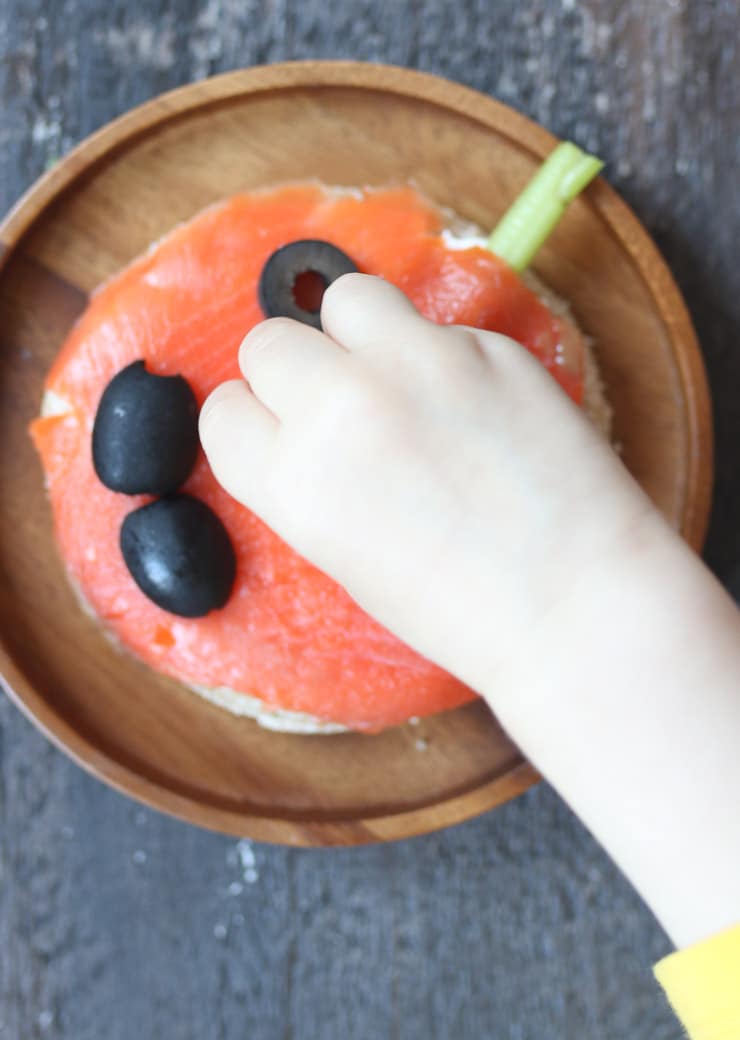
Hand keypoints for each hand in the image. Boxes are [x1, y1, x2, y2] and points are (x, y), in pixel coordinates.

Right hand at [200, 274, 650, 695]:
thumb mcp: (345, 557)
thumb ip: (308, 479)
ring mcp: (418, 364)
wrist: (573, 603)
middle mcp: (343, 408)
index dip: (256, 423)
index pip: (222, 411)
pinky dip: (439, 353)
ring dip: (357, 331)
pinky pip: (433, 323)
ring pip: (345, 297)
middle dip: (297, 372)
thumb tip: (300, 423)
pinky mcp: (487, 345)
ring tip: (394, 375)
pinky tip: (473, 404)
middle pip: (269, 342)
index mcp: (294, 482)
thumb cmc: (460, 608)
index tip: (284, 432)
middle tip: (341, 406)